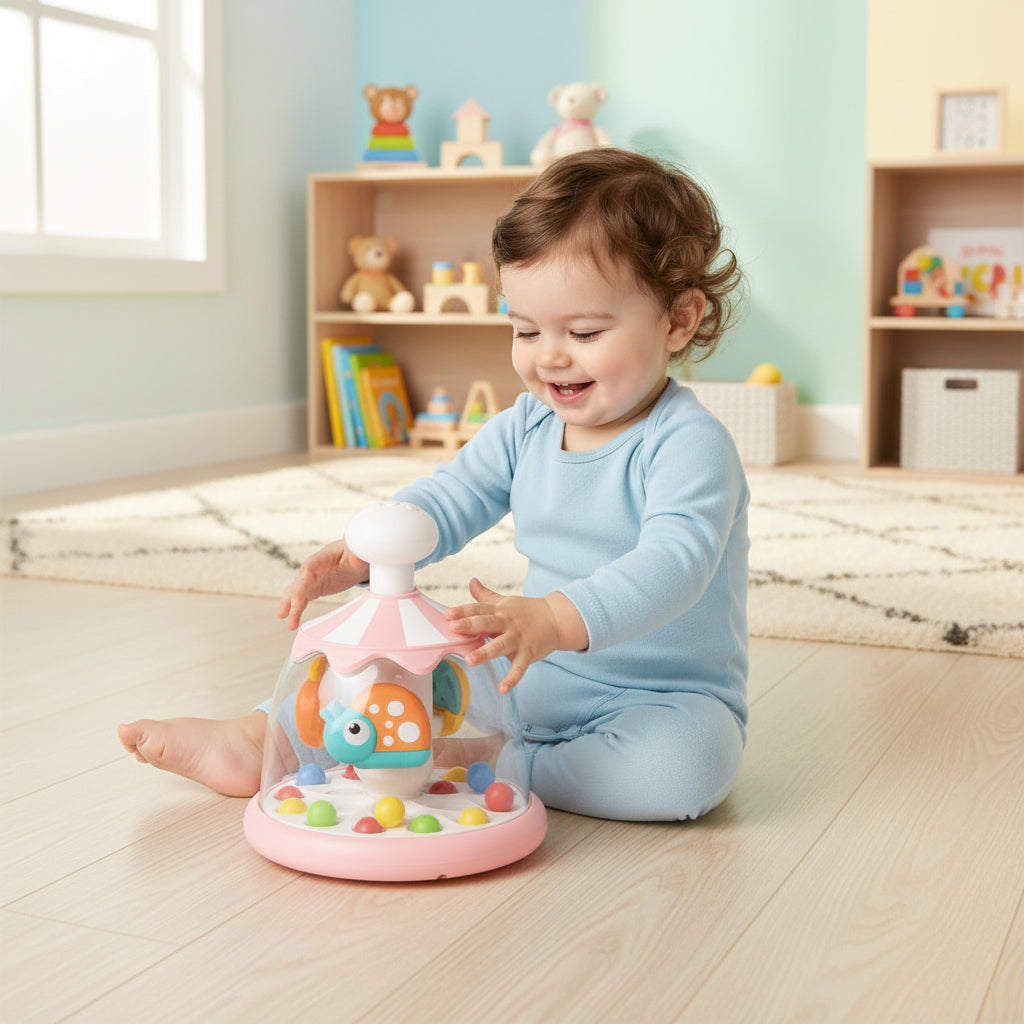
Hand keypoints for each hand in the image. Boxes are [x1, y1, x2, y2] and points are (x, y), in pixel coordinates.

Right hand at [277, 540, 368, 629]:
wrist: (352, 557)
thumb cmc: (354, 551)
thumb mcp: (360, 551)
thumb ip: (360, 552)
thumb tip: (365, 552)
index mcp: (326, 555)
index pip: (315, 561)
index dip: (309, 568)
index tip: (305, 576)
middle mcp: (314, 567)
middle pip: (302, 579)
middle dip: (297, 591)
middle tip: (295, 604)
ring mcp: (311, 578)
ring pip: (296, 590)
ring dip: (290, 603)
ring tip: (283, 616)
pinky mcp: (313, 589)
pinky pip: (301, 599)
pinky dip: (295, 609)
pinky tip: (291, 622)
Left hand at [446, 578, 585, 692]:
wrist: (556, 618)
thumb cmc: (526, 611)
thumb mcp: (505, 601)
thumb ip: (486, 595)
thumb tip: (472, 581)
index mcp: (499, 610)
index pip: (478, 609)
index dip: (463, 611)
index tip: (447, 615)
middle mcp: (507, 623)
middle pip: (487, 623)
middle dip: (470, 625)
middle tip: (454, 629)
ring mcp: (518, 638)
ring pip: (500, 646)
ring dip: (485, 652)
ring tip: (470, 660)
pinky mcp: (529, 653)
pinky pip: (519, 667)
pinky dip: (512, 678)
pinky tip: (502, 688)